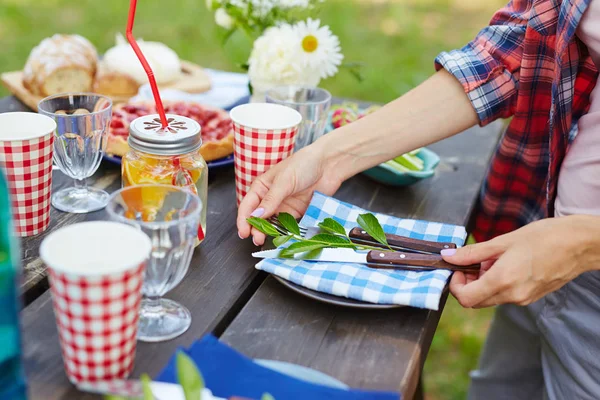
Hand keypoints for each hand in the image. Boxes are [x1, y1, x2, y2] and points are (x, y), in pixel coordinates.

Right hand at [236, 144, 344, 245]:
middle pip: (258, 217)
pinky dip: (283, 232)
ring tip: (266, 240)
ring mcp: (283, 206)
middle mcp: (270, 198)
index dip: (243, 220)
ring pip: (271, 224)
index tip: (243, 232)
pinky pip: (287, 225)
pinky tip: (282, 237)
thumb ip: (271, 199)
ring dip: (268, 232)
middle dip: (255, 229)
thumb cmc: (304, 164)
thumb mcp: (284, 180)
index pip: (247, 205)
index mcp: (262, 187)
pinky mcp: (297, 213)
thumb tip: (256, 216)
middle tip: (257, 239)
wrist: (329, 165)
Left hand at [442, 216, 599, 307]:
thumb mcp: (502, 241)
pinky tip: (506, 264)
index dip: (455, 284)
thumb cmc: (543, 237)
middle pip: (475, 301)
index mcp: (503, 281)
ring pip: (490, 298)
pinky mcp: (531, 297)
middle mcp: (512, 296)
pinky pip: (505, 296)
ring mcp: (523, 299)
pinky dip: (497, 283)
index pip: (465, 298)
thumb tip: (448, 257)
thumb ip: (472, 253)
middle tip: (473, 262)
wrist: (579, 244)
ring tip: (494, 259)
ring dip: (483, 282)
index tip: (458, 267)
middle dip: (467, 283)